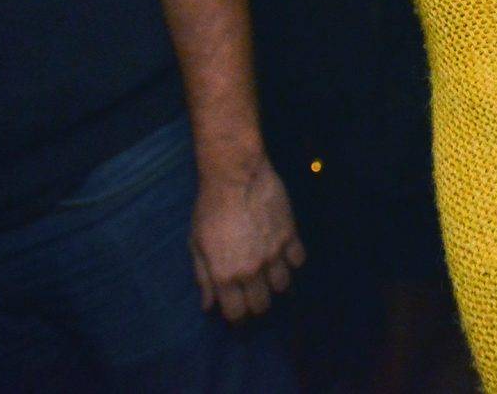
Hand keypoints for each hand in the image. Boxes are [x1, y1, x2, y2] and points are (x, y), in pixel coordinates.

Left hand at [191, 155, 303, 320]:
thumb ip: (204, 277)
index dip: (238, 320)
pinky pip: (298, 260)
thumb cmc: (209, 209)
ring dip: (276, 286)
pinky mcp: (290, 235)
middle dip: (257, 307)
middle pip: (262, 305)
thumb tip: (208, 306)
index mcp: (225, 275)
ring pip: (283, 286)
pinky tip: (284, 256)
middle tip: (254, 298)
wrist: (235, 176)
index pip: (237, 314)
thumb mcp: (197, 245)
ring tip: (270, 278)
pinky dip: (292, 262)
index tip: (238, 317)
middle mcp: (251, 270)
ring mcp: (274, 253)